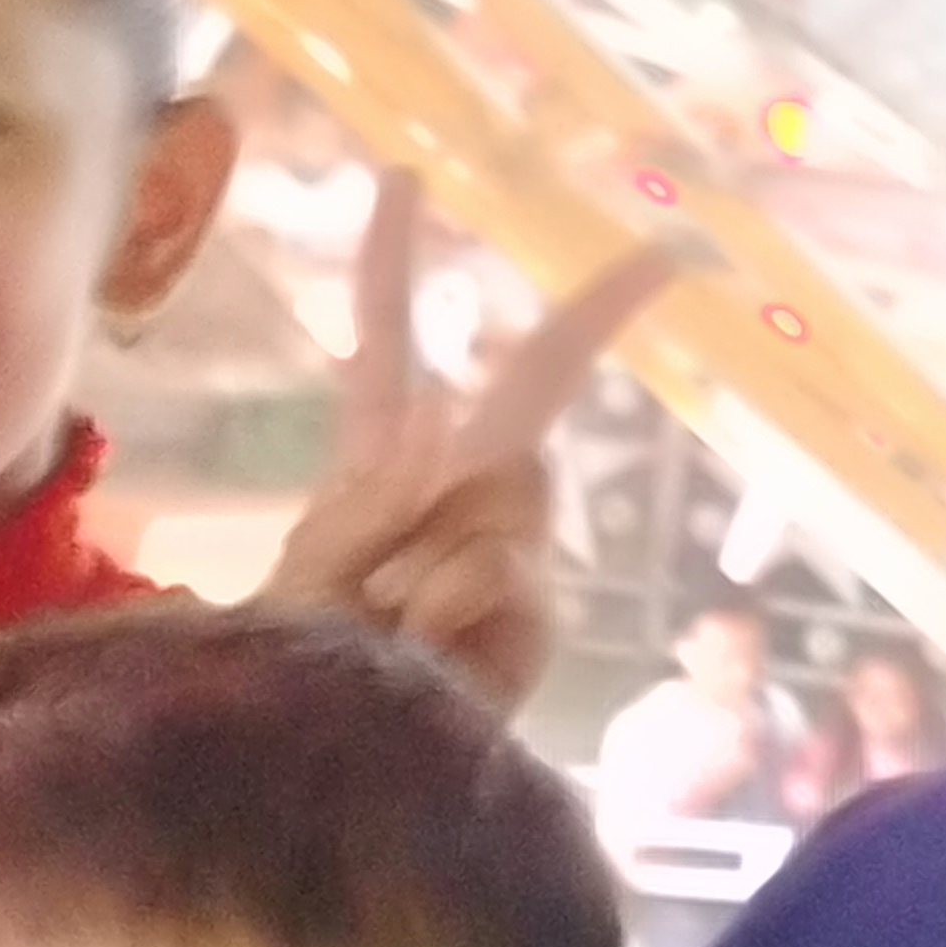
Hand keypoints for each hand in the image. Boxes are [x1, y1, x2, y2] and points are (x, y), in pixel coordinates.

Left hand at [262, 172, 680, 709]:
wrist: (328, 770)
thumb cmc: (301, 670)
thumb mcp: (321, 566)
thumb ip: (390, 499)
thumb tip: (464, 432)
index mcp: (381, 459)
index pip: (386, 341)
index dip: (394, 259)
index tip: (407, 176)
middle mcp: (458, 490)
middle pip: (528, 387)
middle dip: (591, 320)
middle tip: (645, 270)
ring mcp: (510, 550)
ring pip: (508, 491)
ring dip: (434, 552)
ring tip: (387, 624)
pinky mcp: (539, 612)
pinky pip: (506, 567)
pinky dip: (456, 603)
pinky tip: (428, 650)